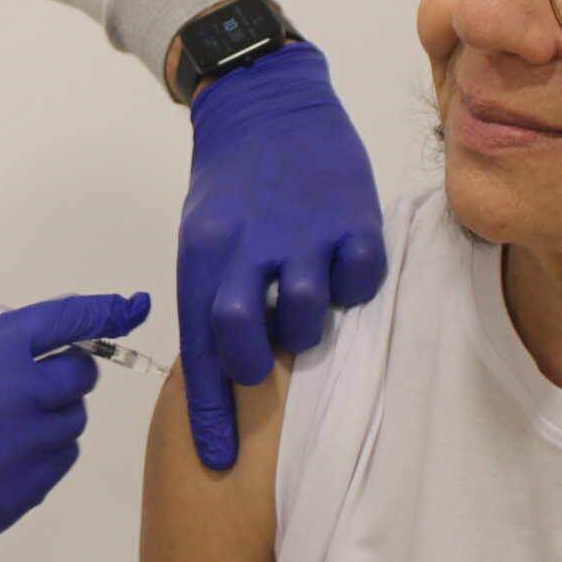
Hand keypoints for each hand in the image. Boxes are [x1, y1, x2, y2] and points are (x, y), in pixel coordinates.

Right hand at [0, 292, 151, 561]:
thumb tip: (64, 337)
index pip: (52, 323)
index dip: (98, 311)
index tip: (129, 306)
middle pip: (76, 374)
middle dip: (67, 373)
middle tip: (37, 383)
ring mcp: (2, 456)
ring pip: (72, 420)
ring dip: (53, 417)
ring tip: (4, 427)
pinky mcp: (13, 498)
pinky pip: (62, 460)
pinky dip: (46, 453)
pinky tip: (5, 456)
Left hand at [178, 41, 383, 470]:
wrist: (266, 100)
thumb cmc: (233, 184)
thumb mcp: (203, 237)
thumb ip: (213, 295)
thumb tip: (221, 371)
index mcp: (203, 254)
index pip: (200, 348)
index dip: (210, 412)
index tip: (218, 460)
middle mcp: (248, 246)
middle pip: (244, 338)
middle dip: (255, 364)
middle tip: (266, 355)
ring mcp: (301, 231)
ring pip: (306, 316)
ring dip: (307, 326)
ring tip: (304, 303)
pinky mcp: (351, 214)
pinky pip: (361, 278)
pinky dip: (354, 285)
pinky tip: (342, 268)